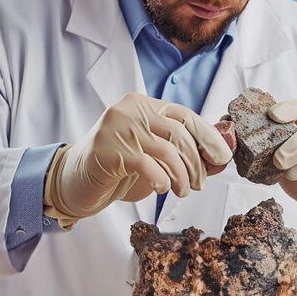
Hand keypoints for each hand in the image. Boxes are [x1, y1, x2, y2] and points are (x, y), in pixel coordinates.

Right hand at [44, 93, 232, 228]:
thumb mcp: (150, 151)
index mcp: (142, 103)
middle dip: (196, 163)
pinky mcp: (108, 149)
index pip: (185, 115)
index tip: (223, 157)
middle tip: (199, 185)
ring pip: (168, 151)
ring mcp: (117, 127)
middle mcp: (130, 109)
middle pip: (179, 134)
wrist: (73, 180)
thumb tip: (218, 158)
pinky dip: (162, 180)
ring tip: (182, 192)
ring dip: (182, 177)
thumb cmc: (117, 166)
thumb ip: (178, 149)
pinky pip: (149, 166)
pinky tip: (161, 189)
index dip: (208, 137)